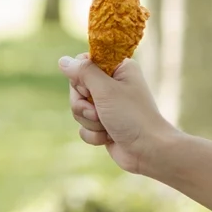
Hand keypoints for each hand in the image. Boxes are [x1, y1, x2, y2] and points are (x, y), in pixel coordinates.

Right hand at [59, 55, 175, 175]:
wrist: (148, 150)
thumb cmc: (131, 117)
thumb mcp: (105, 90)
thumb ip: (83, 72)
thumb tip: (63, 61)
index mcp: (118, 69)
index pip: (83, 63)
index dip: (82, 79)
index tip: (91, 89)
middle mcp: (112, 84)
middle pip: (77, 88)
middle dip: (84, 105)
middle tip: (98, 112)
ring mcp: (108, 106)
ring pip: (78, 109)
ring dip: (90, 121)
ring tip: (107, 126)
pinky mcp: (104, 124)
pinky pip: (84, 126)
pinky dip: (93, 134)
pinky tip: (108, 138)